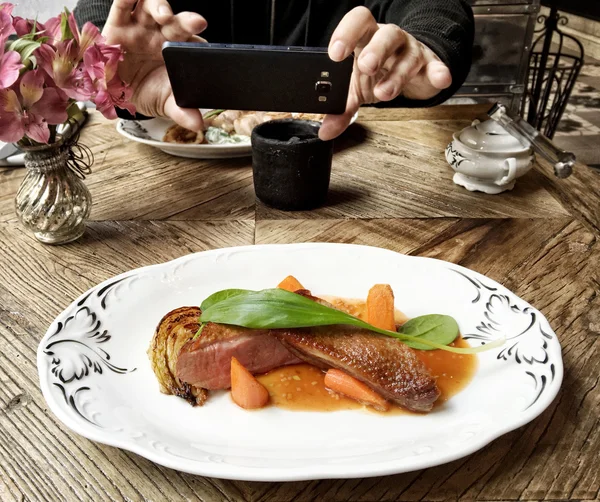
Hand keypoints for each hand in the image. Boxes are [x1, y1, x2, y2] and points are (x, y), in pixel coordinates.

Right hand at [102, 0, 206, 129]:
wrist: (119, 93)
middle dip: (186, 20)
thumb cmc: (148, 92)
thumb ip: (182, 111)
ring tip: (163, 14)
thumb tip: (198, 124)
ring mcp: (141, 27)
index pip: (191, 39)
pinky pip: (122, 5)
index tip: (206, 38)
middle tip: (194, 22)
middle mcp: (161, 35)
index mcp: (177, 51)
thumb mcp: (166, 104)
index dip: (199, 37)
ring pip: (151, 7)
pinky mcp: (118, 24)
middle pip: (176, 21)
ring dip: (159, 5)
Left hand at [319, 7, 451, 140]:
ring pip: (408, 55)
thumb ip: (341, 109)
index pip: (357, 23)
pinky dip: (438, 71)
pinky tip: (440, 78)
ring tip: (384, 93)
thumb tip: (326, 132)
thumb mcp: (356, 90)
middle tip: (365, 67)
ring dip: (397, 74)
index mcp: (366, 38)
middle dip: (376, 50)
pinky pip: (435, 65)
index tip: (335, 54)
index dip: (346, 33)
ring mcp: (410, 51)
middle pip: (385, 35)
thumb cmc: (378, 74)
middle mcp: (389, 39)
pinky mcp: (429, 64)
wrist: (409, 74)